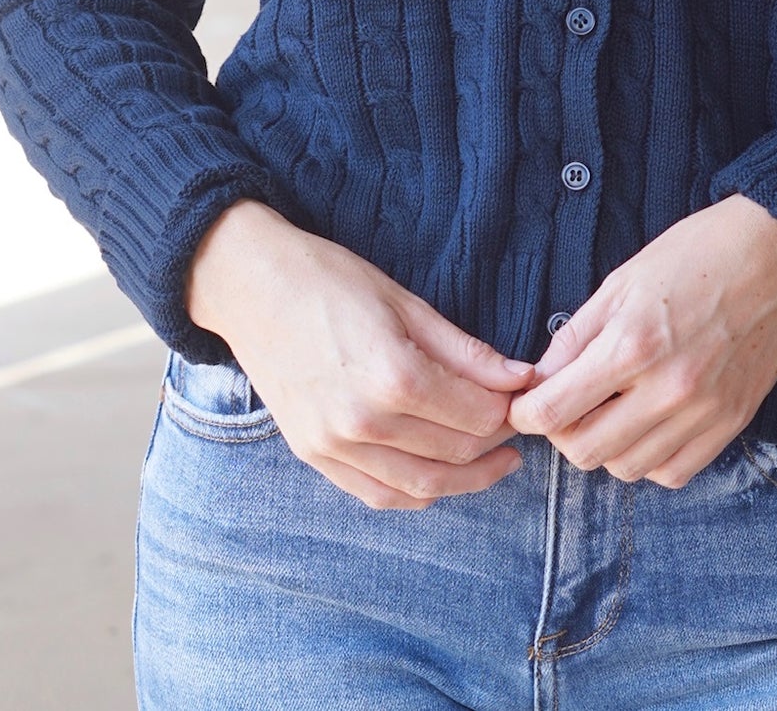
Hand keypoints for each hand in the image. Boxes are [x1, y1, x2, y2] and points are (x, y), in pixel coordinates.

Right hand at [185, 200, 534, 509]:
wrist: (251, 288)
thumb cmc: (330, 281)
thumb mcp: (406, 302)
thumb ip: (466, 350)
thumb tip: (521, 377)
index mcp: (393, 376)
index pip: (477, 415)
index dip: (510, 410)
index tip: (525, 398)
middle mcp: (364, 422)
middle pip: (455, 452)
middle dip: (495, 442)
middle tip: (517, 426)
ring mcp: (334, 446)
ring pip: (421, 488)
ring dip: (467, 479)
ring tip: (494, 460)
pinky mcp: (314, 456)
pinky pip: (378, 495)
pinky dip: (417, 493)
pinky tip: (443, 475)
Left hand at [507, 194, 776, 487]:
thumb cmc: (696, 254)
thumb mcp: (622, 280)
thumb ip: (576, 334)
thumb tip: (538, 378)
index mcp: (632, 344)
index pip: (554, 411)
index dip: (525, 414)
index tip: (523, 406)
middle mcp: (667, 389)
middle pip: (584, 452)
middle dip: (561, 434)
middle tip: (563, 407)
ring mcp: (703, 413)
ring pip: (626, 469)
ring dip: (604, 447)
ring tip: (607, 412)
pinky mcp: (731, 424)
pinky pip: (673, 473)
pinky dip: (650, 459)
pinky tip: (646, 426)